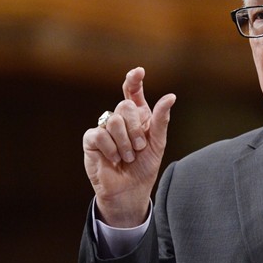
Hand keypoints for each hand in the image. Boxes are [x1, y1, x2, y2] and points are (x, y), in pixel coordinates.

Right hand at [83, 67, 175, 226]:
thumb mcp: (158, 143)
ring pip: (113, 120)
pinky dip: (111, 149)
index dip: (134, 80)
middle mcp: (120, 119)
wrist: (130, 190)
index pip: (133, 92)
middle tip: (139, 148)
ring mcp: (104, 128)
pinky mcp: (91, 141)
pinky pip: (99, 134)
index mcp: (138, 116)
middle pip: (125, 105)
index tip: (139, 71)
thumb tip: (170, 96)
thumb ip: (162, 119)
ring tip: (128, 157)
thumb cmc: (145, 166)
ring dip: (125, 142)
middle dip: (136, 128)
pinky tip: (114, 159)